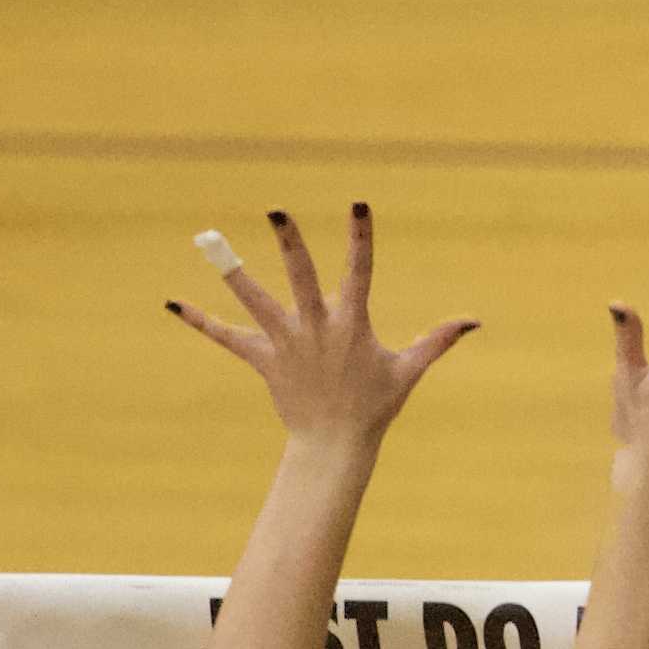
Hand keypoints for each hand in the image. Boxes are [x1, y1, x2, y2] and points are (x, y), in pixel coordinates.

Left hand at [169, 204, 474, 443]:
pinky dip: (200, 322)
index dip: (359, 237)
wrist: (335, 446)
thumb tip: (475, 322)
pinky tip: (172, 304)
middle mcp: (317, 329)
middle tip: (277, 210)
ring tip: (208, 240)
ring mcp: (287, 344)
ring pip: (256, 302)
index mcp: (352, 324)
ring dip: (233, 273)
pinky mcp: (264, 360)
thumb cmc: (374, 406)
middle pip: (302, 279)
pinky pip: (227, 338)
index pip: (358, 271)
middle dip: (291, 244)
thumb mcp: (408, 370)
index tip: (358, 203)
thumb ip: (438, 340)